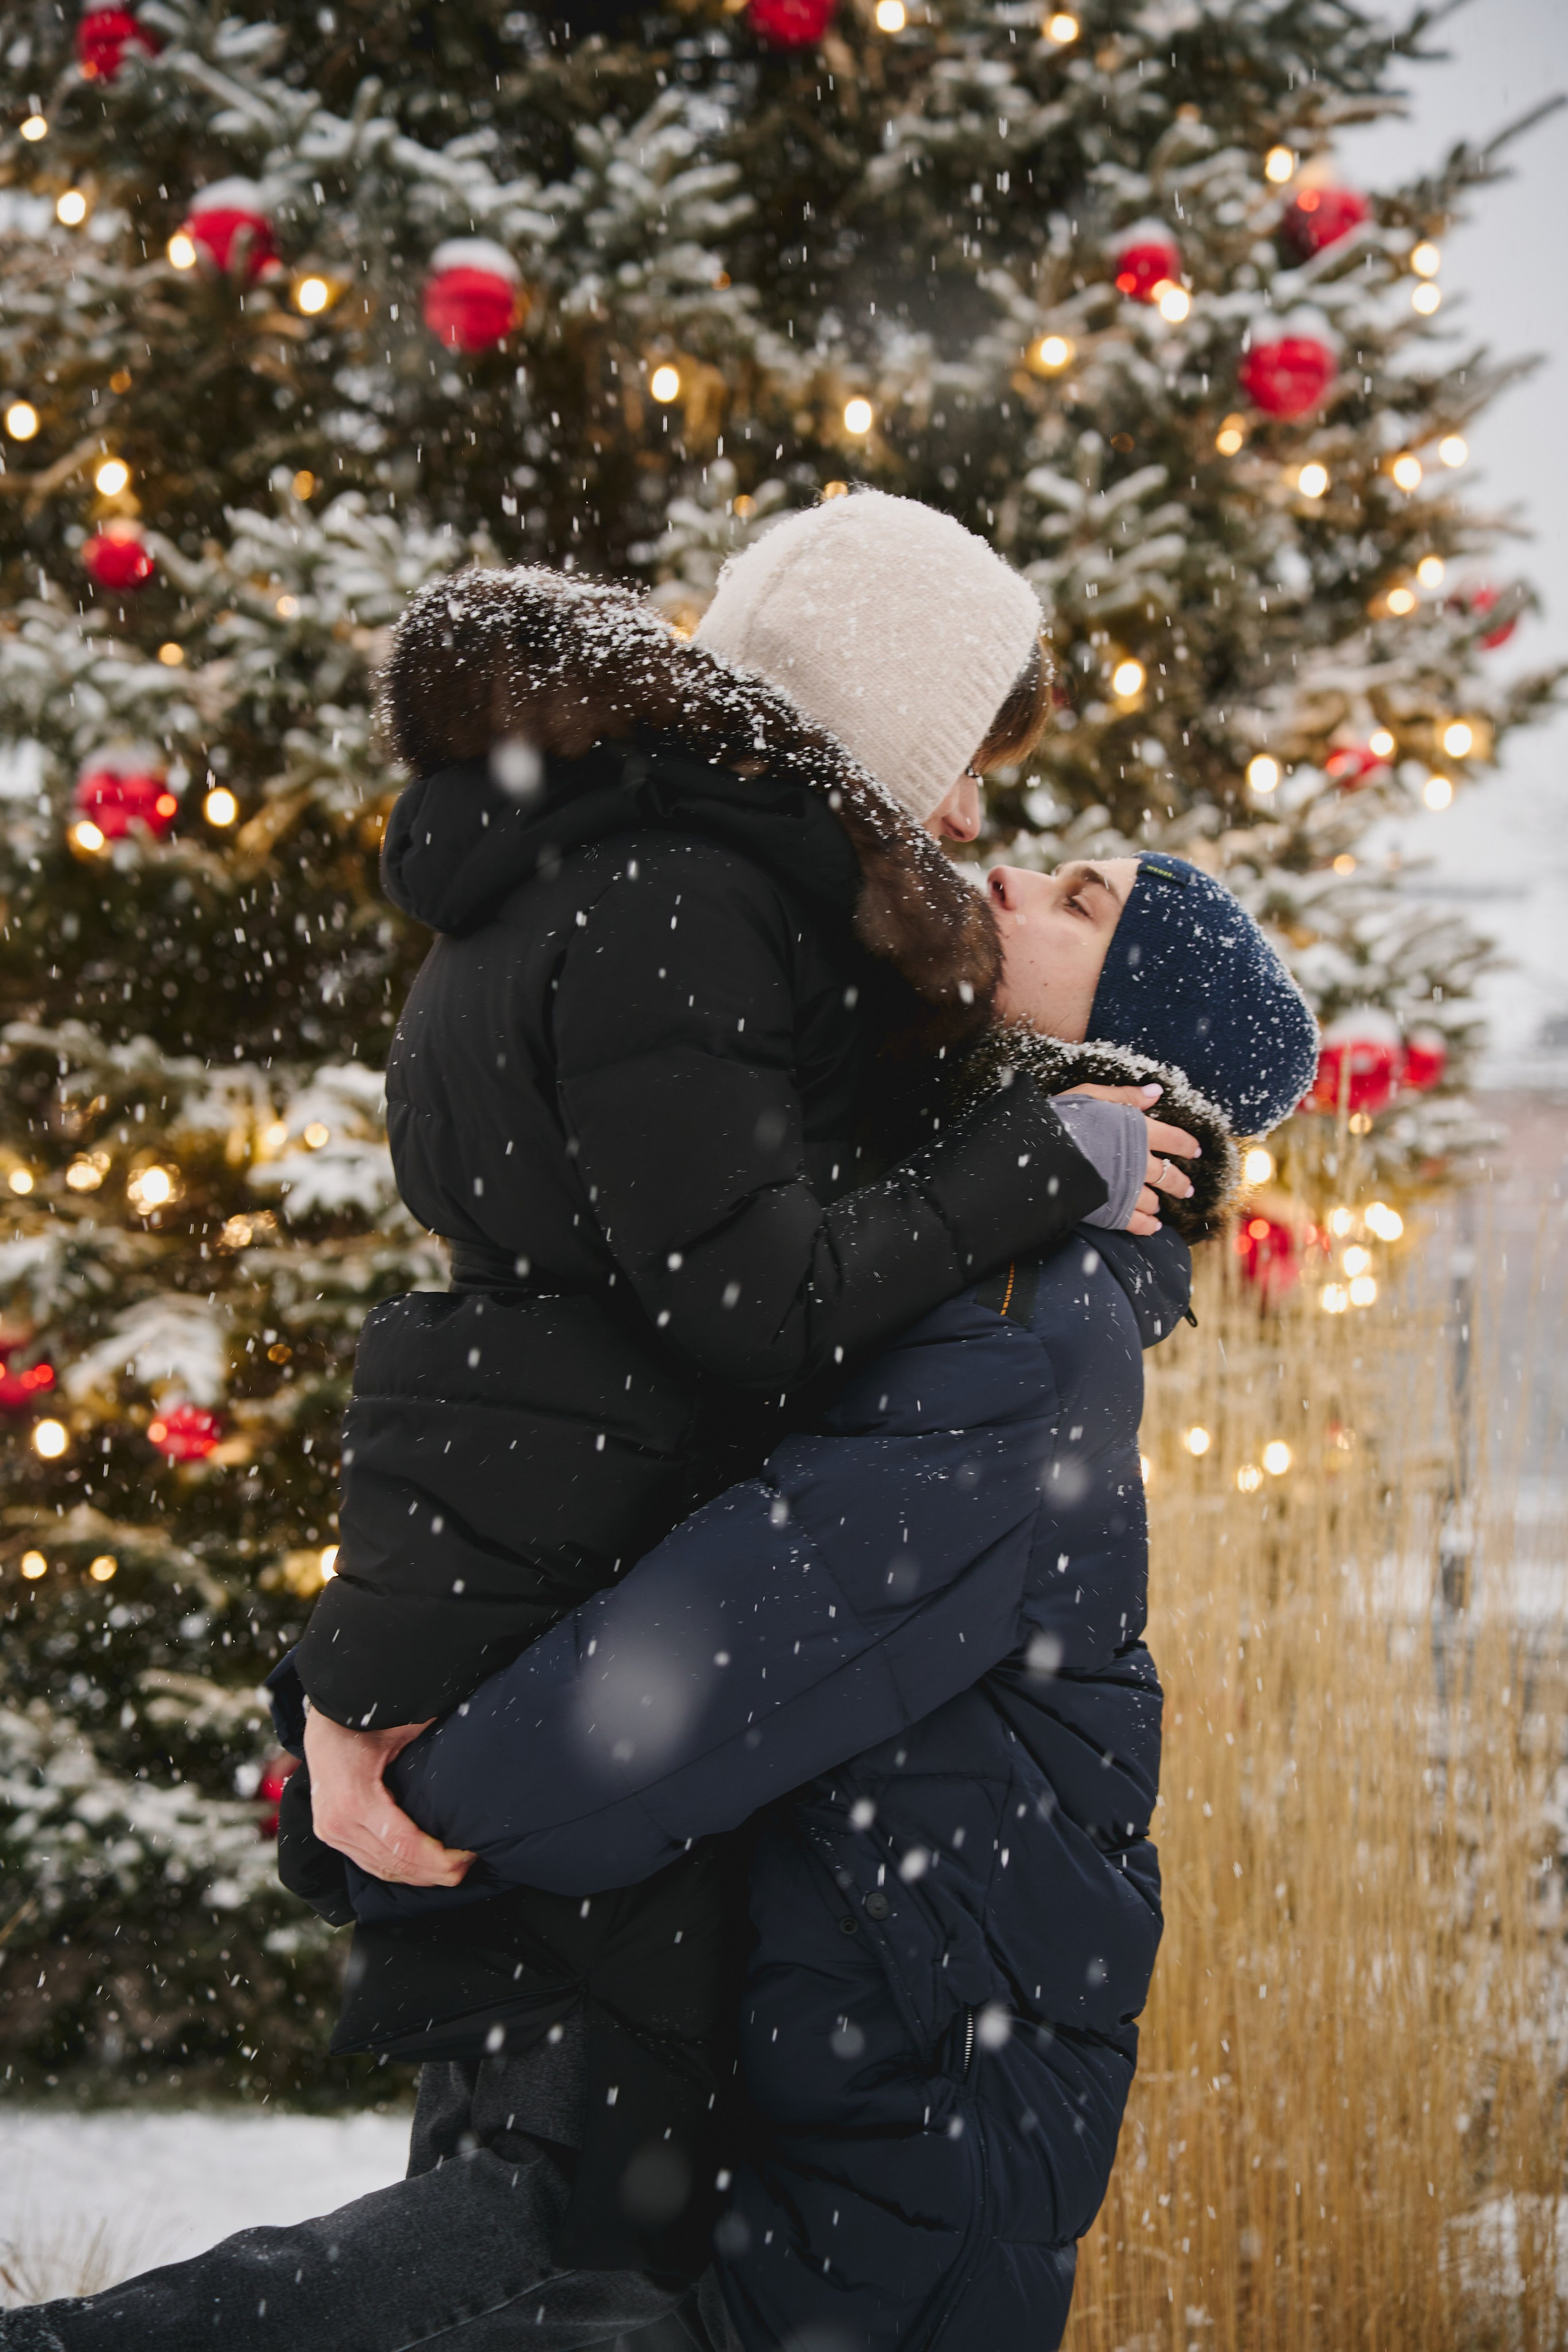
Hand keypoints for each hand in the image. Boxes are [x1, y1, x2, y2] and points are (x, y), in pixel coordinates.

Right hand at [302, 1706, 474, 1888]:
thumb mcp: (398, 1729)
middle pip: (395, 1865)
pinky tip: (420, 1869)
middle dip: (434, 1873)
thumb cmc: (360, 1722)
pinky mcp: (328, 1834)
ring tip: (450, 1870)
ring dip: (417, 1876)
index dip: (438, 1859)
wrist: (320, 1723)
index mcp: (356, 1800)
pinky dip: (396, 1870)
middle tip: (467, 1867)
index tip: (466, 1858)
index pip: (404, 1845)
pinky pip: (367, 1863)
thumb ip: (430, 1739)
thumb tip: (472, 1746)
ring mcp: (331, 1832)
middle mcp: (339, 1824)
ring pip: (381, 1870)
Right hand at [1059, 1081, 1199, 1234]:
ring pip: (1154, 1199)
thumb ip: (1126, 1096)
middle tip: (1187, 1189)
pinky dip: (1147, 1225)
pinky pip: (1136, 1221)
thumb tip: (1156, 1092)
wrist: (1040, 1150)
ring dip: (1159, 1202)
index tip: (1195, 1151)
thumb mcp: (1092, 1095)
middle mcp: (1138, 1161)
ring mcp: (1127, 1188)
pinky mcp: (1112, 1209)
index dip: (1187, 1145)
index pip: (1174, 1139)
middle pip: (1169, 1175)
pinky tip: (1152, 1226)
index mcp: (1138, 1131)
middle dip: (1180, 1182)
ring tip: (1160, 1205)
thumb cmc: (1063, 1118)